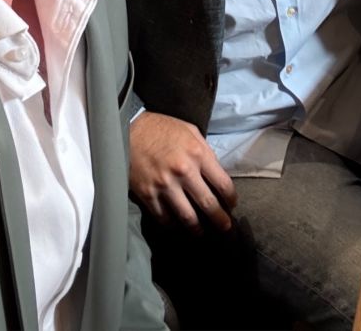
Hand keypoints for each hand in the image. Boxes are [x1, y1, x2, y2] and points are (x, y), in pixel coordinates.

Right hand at [129, 111, 237, 231]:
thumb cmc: (162, 128)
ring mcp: (165, 185)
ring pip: (187, 217)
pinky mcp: (148, 195)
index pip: (223, 183)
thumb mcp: (190, 131)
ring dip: (197, 228)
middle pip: (208, 204)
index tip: (231, 204)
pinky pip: (164, 218)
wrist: (128, 129)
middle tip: (225, 227)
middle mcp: (184, 171)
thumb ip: (205, 152)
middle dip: (220, 219)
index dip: (231, 198)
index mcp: (198, 153)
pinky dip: (172, 225)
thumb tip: (215, 173)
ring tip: (201, 232)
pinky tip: (177, 226)